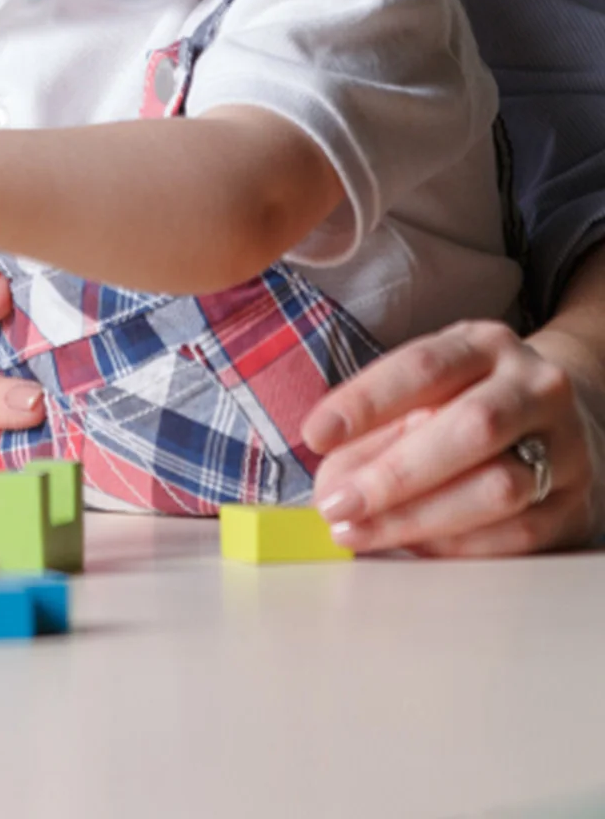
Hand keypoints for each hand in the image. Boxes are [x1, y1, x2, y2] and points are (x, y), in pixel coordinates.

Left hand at [301, 321, 604, 554]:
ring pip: (499, 488)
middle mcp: (536, 387)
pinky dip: (457, 546)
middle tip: (336, 502)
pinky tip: (411, 547)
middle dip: (394, 473)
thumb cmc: (467, 398)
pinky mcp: (577, 503)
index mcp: (486, 345)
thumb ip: (376, 425)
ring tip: (359, 530)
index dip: (366, 402)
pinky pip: (519, 534)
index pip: (424, 367)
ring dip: (418, 518)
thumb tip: (330, 481)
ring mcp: (566, 446)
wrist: (558, 419)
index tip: (315, 436)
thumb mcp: (425, 388)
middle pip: (471, 428)